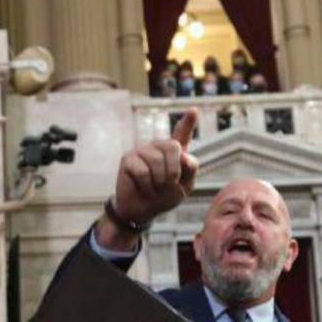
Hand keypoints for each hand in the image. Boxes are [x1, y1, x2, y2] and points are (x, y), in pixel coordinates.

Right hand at [95, 109, 198, 251]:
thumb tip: (185, 155)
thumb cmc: (164, 197)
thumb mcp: (184, 187)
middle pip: (173, 147)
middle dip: (174, 171)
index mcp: (174, 151)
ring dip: (159, 181)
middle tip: (168, 184)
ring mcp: (142, 150)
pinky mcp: (128, 159)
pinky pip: (143, 171)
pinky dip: (147, 185)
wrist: (143, 210)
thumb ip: (189, 170)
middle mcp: (158, 146)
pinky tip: (143, 188)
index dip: (188, 122)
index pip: (182, 133)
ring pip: (157, 161)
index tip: (193, 110)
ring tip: (154, 187)